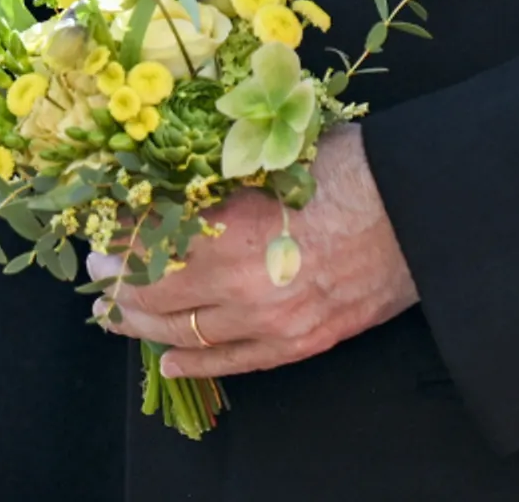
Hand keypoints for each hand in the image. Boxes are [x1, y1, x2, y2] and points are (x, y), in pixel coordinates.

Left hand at [98, 125, 418, 379]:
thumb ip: (219, 175)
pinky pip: (233, 363)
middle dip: (117, 283)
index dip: (117, 240)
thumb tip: (168, 177)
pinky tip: (167, 359)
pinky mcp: (300, 342)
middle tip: (97, 272)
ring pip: (184, 333)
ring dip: (140, 323)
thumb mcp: (271, 156)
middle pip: (155, 295)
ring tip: (114, 312)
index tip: (100, 231)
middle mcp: (243, 285)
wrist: (420, 208)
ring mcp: (272, 321)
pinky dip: (193, 363)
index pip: (147, 244)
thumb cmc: (351, 168)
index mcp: (231, 229)